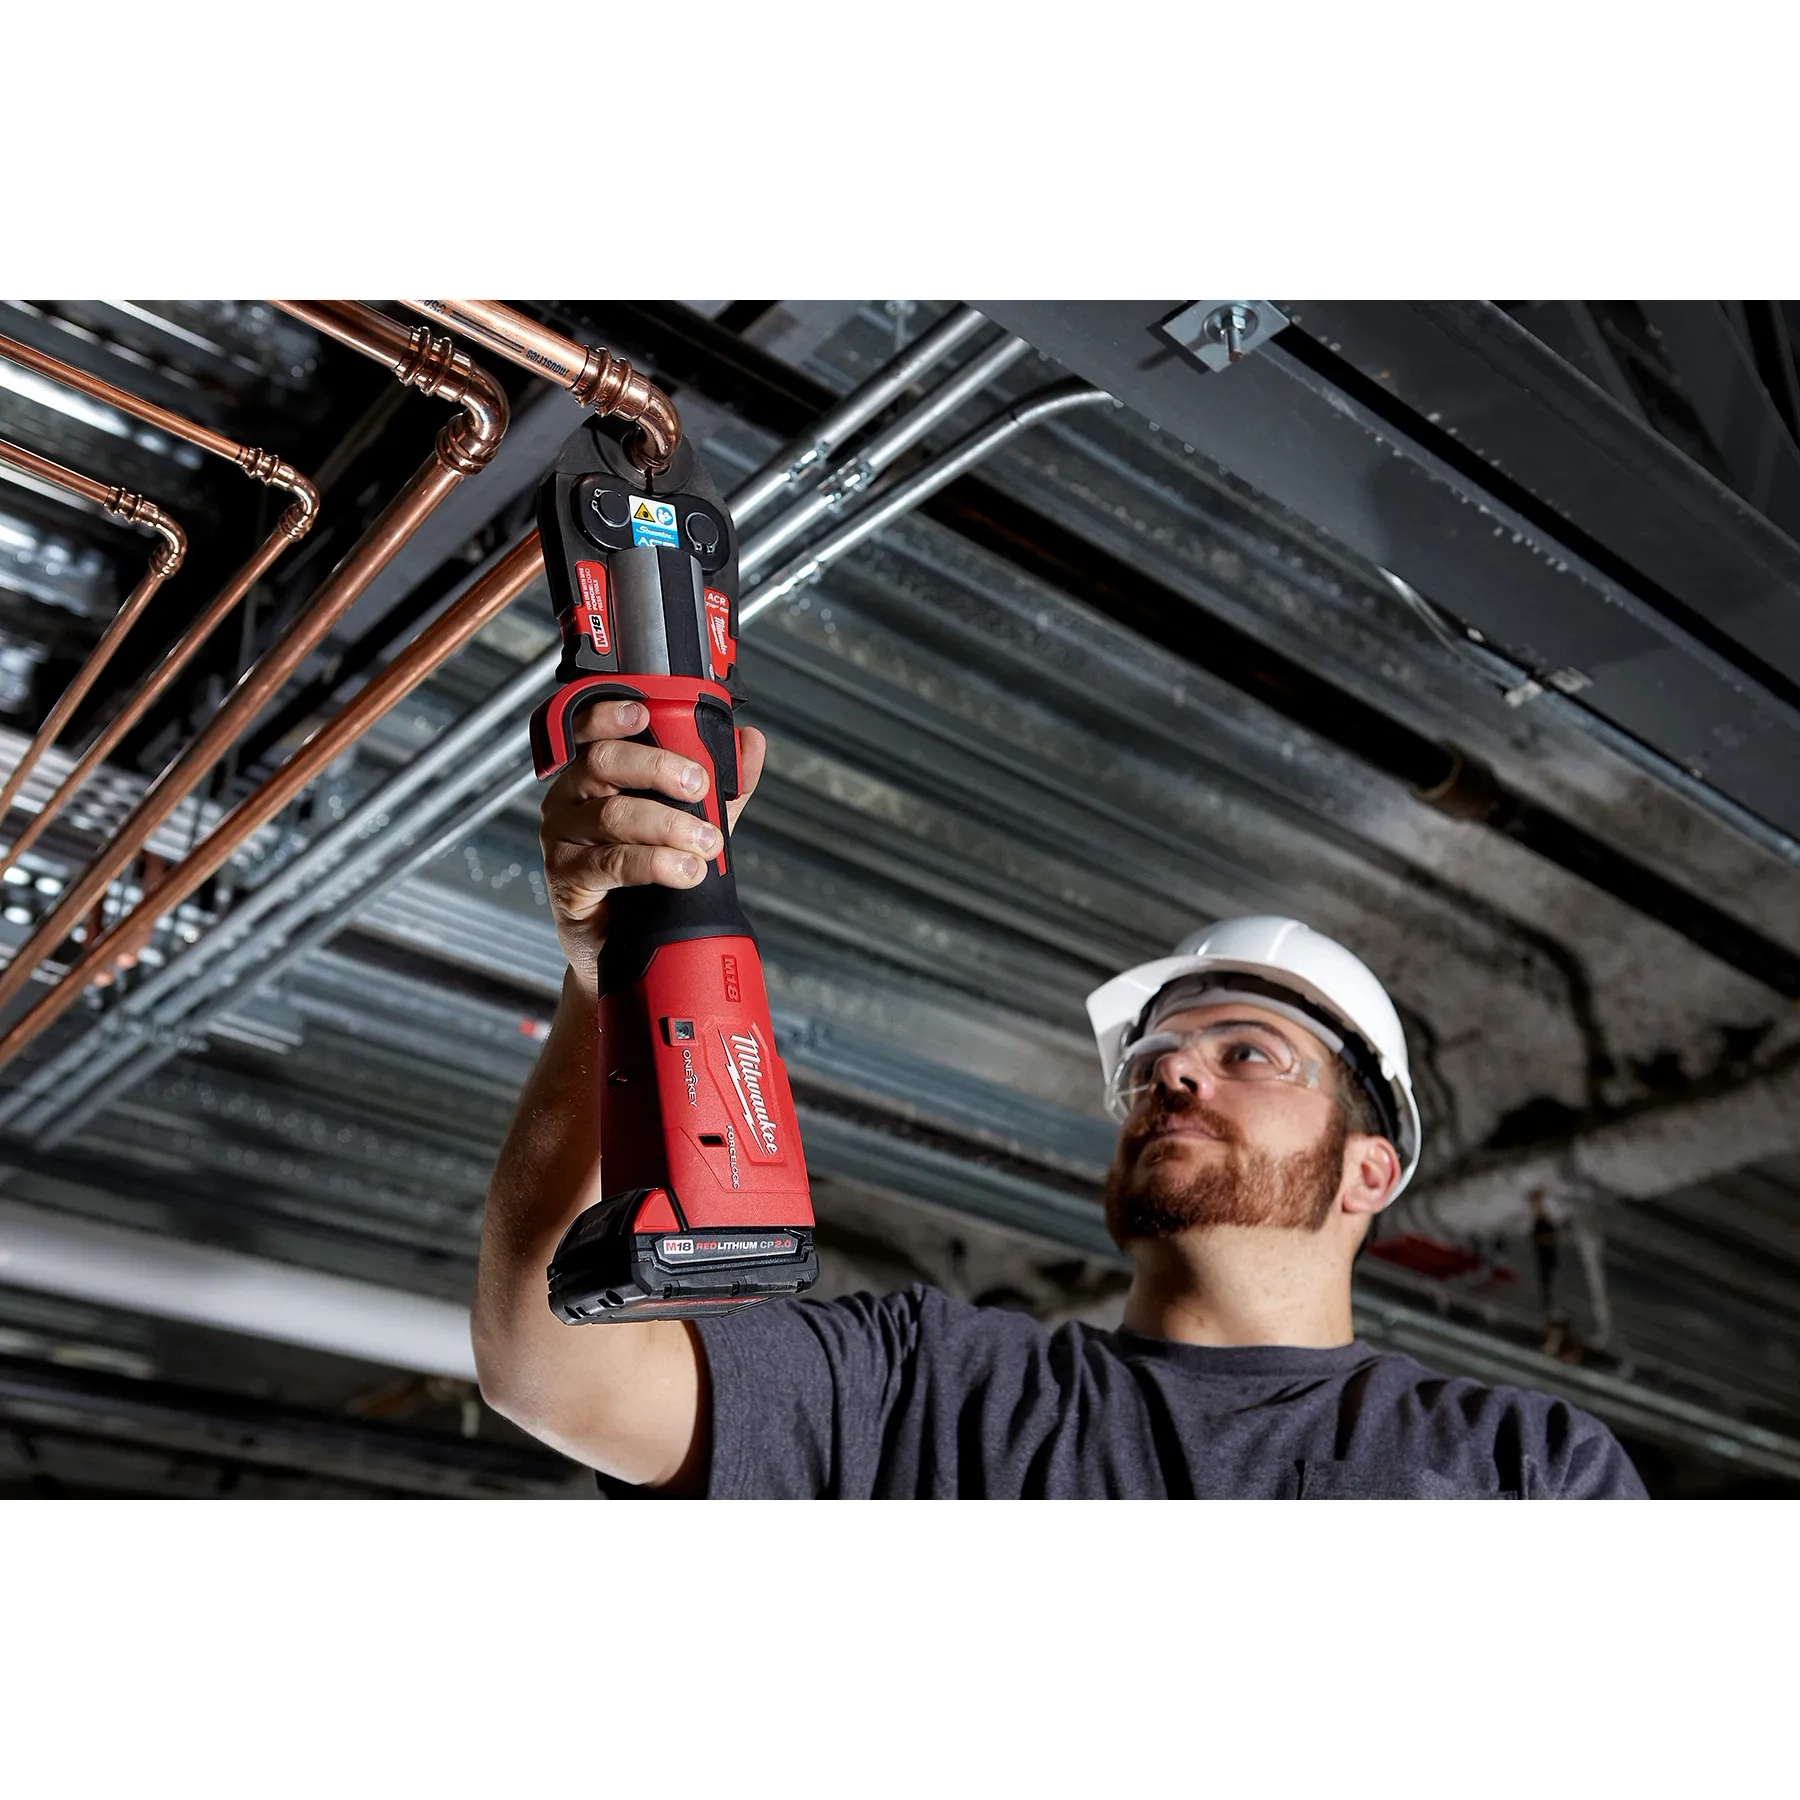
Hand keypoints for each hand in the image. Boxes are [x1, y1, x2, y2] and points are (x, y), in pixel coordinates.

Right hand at [539, 698, 765, 992]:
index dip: (611, 714)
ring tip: (706, 844)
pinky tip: (682, 871)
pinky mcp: (566, 878)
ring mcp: (562, 838)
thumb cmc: (645, 876)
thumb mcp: (691, 822)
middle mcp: (569, 798)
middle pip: (603, 763)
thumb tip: (750, 743)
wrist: (621, 941)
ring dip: (669, 826)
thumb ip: (722, 785)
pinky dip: (654, 864)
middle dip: (659, 769)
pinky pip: (609, 862)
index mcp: (592, 774)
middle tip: (700, 787)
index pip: (591, 730)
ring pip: (612, 814)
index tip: (645, 713)